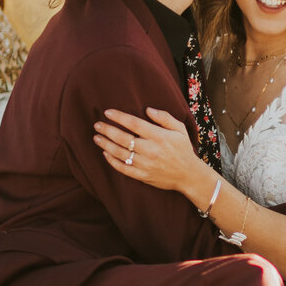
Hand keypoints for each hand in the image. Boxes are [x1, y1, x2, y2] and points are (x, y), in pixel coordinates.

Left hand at [94, 107, 209, 200]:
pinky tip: (105, 153)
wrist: (189, 175)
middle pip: (123, 138)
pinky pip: (123, 168)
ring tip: (97, 138)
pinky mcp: (143, 176)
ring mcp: (145, 164)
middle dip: (107, 130)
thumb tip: (147, 109)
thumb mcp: (180, 129)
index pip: (134, 123)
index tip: (107, 112)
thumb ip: (164, 117)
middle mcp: (150, 150)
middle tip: (97, 125)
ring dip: (106, 144)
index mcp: (158, 136)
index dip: (119, 117)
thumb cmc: (183, 149)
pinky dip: (112, 161)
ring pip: (120, 153)